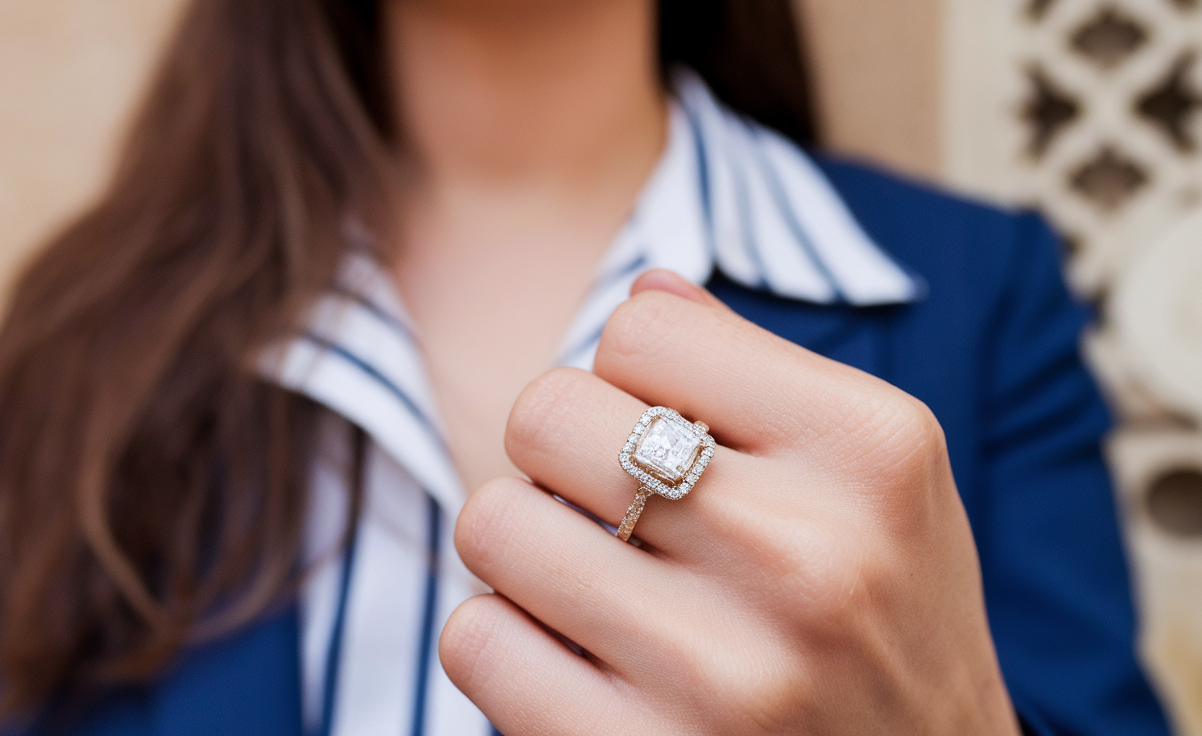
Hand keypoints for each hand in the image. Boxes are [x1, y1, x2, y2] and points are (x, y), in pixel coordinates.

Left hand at [438, 271, 1021, 735]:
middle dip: (559, 449)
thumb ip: (762, 368)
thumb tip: (644, 287)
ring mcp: (723, 673)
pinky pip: (476, 641)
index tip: (667, 428)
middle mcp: (807, 556)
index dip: (633, 378)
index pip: (638, 330)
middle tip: (606, 499)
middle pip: (544, 413)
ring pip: (493, 524)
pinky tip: (573, 653)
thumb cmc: (890, 613)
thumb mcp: (880, 474)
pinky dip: (504, 638)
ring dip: (524, 545)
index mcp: (870, 450)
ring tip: (593, 578)